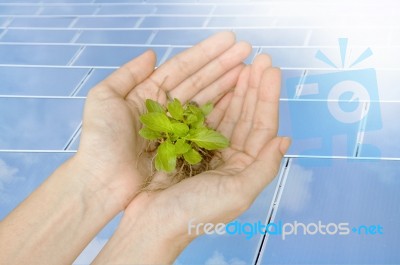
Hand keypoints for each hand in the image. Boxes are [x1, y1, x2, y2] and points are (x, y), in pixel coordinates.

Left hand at [74, 32, 251, 210]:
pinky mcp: (184, 146)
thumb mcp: (104, 98)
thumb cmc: (99, 142)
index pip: (182, 67)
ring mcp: (177, 127)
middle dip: (223, 65)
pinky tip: (237, 97)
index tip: (229, 40)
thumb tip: (152, 54)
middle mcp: (166, 107)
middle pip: (198, 80)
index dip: (205, 53)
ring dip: (226, 82)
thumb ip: (127, 73)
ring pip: (205, 99)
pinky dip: (222, 110)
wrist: (102, 181)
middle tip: (247, 51)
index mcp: (148, 92)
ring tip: (248, 68)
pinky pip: (206, 124)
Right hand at [92, 54, 290, 263]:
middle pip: (247, 115)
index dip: (268, 98)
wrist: (152, 223)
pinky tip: (219, 84)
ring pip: (227, 113)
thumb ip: (264, 167)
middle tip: (259, 59)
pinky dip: (212, 100)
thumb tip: (284, 140)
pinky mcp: (187, 145)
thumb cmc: (195, 213)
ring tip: (242, 64)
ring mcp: (209, 149)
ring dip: (236, 89)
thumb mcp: (237, 192)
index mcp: (245, 168)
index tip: (270, 71)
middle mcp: (231, 157)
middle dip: (254, 87)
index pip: (262, 127)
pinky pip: (204, 117)